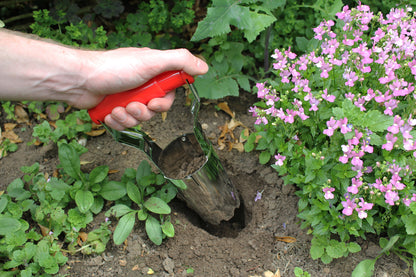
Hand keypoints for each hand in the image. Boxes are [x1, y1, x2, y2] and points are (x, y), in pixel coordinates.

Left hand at [75, 47, 207, 129]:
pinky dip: (117, 122)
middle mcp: (140, 85)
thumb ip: (180, 61)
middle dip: (143, 112)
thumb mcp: (152, 61)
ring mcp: (126, 98)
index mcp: (152, 73)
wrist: (79, 80)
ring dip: (128, 118)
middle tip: (132, 105)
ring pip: (138, 119)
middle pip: (154, 110)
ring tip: (117, 108)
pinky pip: (123, 125)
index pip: (168, 93)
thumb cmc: (113, 67)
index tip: (154, 102)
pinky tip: (109, 113)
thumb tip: (204, 66)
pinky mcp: (114, 109)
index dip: (163, 103)